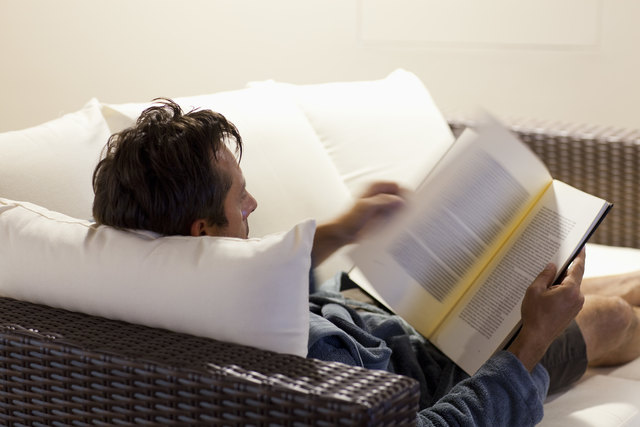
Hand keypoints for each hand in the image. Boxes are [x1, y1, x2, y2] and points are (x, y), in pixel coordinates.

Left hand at [311, 181, 405, 265]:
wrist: (342, 234)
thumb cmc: (349, 219)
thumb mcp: (365, 208)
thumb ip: (382, 202)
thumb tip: (399, 200)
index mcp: (374, 187)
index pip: (396, 186)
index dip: (405, 193)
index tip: (414, 202)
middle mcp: (378, 194)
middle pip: (398, 196)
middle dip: (406, 204)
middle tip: (415, 213)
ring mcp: (380, 205)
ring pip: (397, 207)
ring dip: (403, 213)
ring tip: (410, 221)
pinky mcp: (381, 216)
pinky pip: (393, 216)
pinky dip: (398, 220)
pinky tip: (402, 227)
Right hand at [508, 249, 585, 371]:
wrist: (537, 337)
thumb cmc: (535, 314)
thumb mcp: (535, 290)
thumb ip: (545, 275)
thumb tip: (552, 265)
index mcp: (570, 290)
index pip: (578, 268)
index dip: (579, 256)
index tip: (581, 247)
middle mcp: (578, 297)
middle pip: (573, 277)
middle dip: (564, 269)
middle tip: (555, 260)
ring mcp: (576, 305)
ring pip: (570, 287)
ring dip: (560, 282)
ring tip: (546, 280)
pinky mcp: (572, 312)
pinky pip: (569, 296)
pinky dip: (560, 291)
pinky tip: (548, 292)